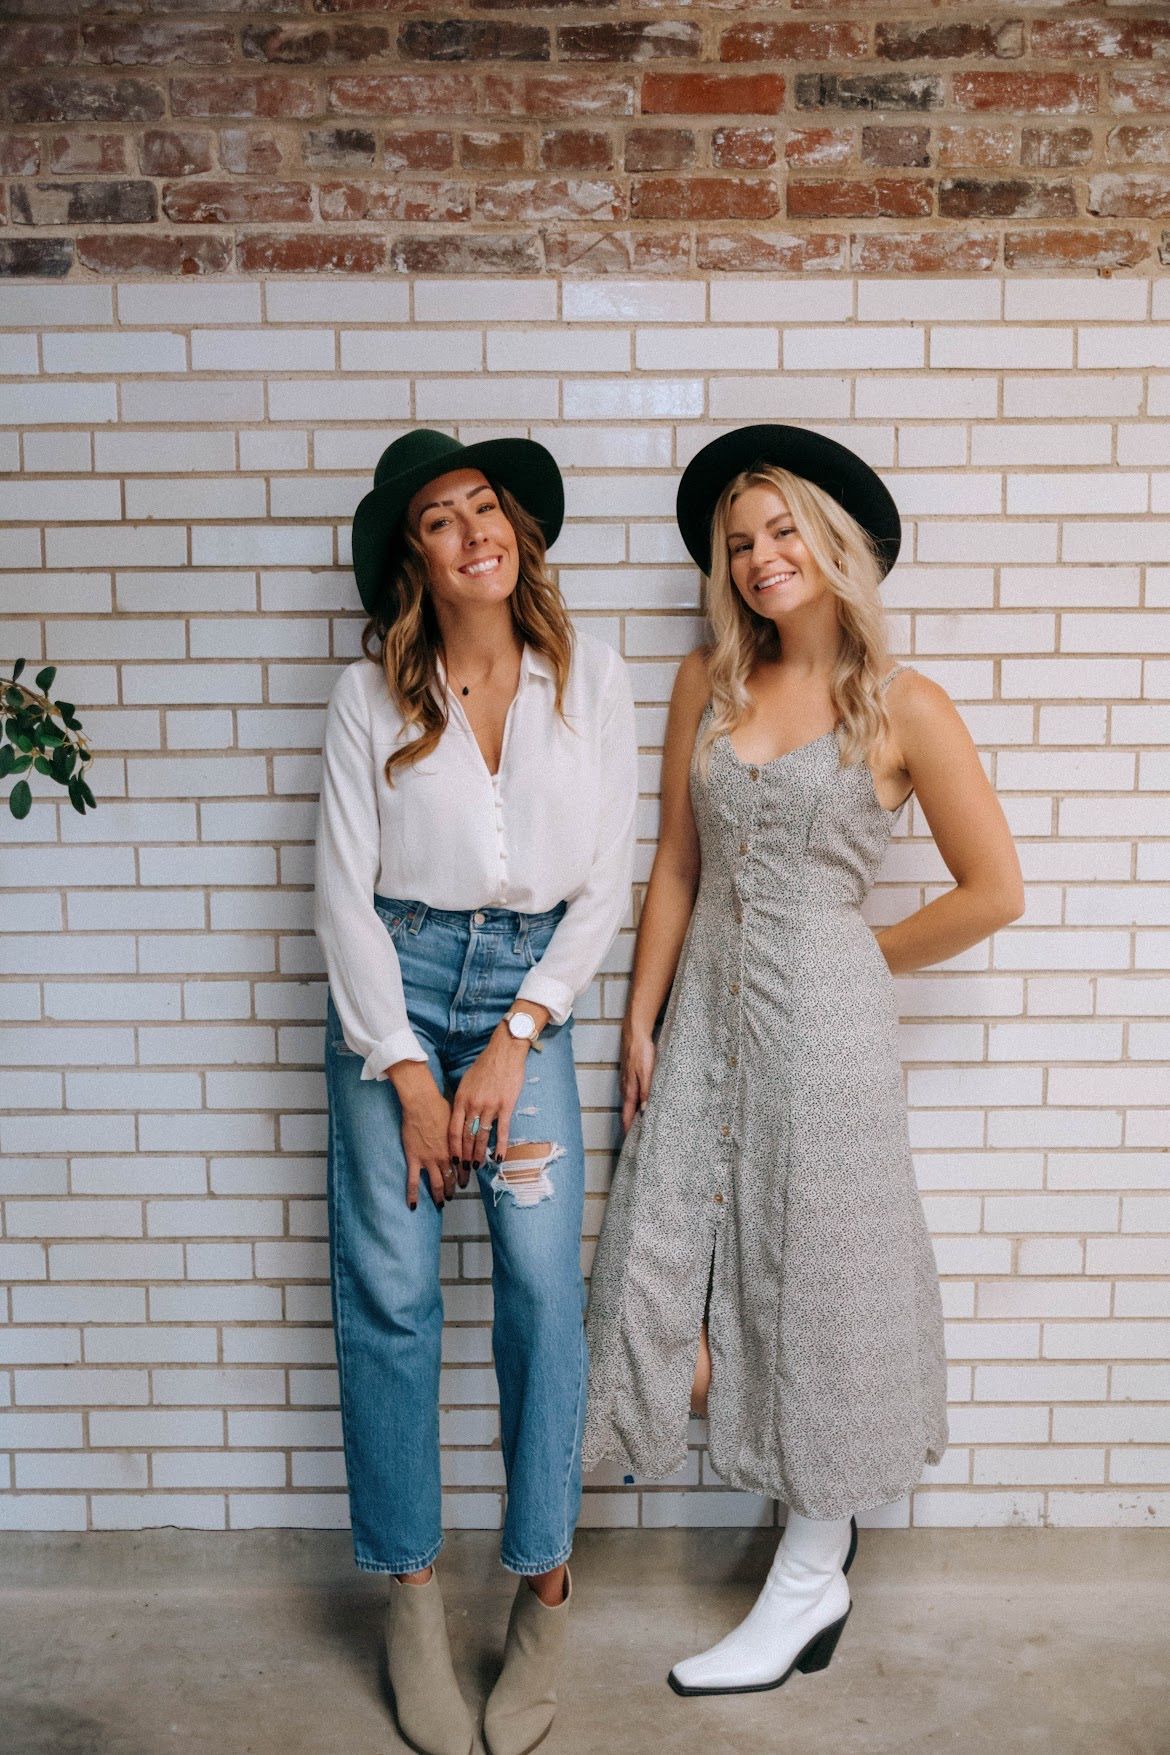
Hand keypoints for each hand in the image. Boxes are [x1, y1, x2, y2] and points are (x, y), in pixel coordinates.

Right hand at [388, 1060, 454, 1210]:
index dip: (464, 1175)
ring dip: (439, 1195)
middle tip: (453, 1195)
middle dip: (453, 1188)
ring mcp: (429, 1160)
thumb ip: (460, 1133)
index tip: (465, 1181)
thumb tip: (467, 1136)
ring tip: (441, 1203)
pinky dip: (413, 1195)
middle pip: (451, 1178)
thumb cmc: (440, 1106)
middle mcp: (445, 1157)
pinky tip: (413, 1206)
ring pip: (436, 1183)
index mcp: (456, 1148)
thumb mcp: (456, 1120)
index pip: (463, 1167)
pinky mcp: (414, 1159)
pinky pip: (413, 1181)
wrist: (422, 1103)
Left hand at [449, 1024, 529, 1169]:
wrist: (504, 1052)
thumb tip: (460, 1118)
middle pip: (466, 1137)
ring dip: (479, 1154)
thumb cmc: (484, 1066)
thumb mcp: (466, 1082)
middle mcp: (473, 1105)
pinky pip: (502, 1130)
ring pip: (482, 1136)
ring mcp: (490, 1106)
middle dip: (464, 1156)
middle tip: (463, 1171)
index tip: (452, 1161)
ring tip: (477, 1167)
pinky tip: (498, 1158)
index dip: (452, 1148)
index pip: (453, 1130)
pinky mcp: (506, 1106)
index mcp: (461, 1099)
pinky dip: (500, 1146)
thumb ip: (462, 1101)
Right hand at [620, 1022, 655, 1132]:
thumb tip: (645, 1111)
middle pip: (627, 1112)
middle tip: (635, 1138)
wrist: (635, 1033)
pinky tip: (639, 1103)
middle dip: (630, 1125)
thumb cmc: (641, 1051)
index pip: (628, 1116)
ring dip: (632, 1114)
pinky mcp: (629, 1074)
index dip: (628, 1130)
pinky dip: (633, 1103)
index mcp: (630, 1090)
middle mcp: (626, 1088)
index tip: (630, 1143)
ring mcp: (626, 1081)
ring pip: (628, 1103)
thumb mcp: (647, 1072)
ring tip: (638, 1125)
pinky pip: (630, 1093)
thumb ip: (646, 1091)